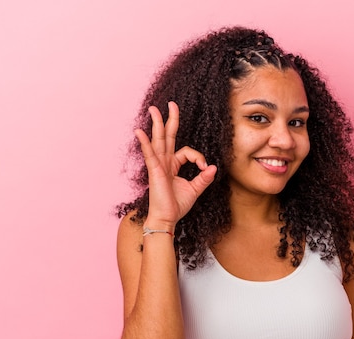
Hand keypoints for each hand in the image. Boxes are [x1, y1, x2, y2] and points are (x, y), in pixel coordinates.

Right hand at [134, 102, 216, 229]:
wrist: (167, 219)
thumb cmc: (177, 205)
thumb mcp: (195, 189)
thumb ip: (204, 178)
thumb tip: (213, 167)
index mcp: (172, 165)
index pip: (186, 151)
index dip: (198, 157)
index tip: (205, 168)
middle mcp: (164, 162)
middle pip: (167, 136)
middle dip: (169, 119)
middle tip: (171, 103)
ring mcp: (158, 165)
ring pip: (158, 140)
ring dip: (156, 124)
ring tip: (153, 109)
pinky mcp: (155, 171)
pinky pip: (150, 154)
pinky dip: (145, 143)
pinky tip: (139, 131)